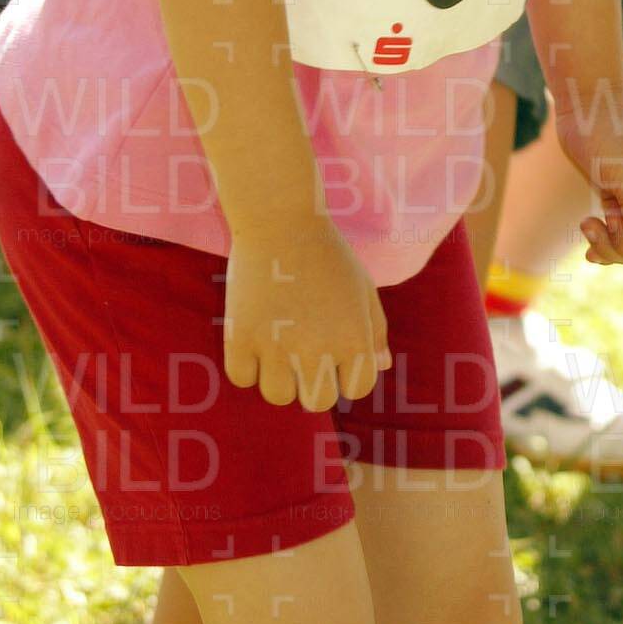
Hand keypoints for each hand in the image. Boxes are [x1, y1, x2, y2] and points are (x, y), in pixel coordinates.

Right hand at [224, 220, 389, 410]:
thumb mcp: (363, 288)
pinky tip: (255, 332)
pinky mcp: (240, 339)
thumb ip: (376, 332)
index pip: (357, 388)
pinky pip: (242, 377)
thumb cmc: (328, 254)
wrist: (282, 221)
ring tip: (278, 338)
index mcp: (355, 340)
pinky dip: (246, 362)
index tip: (334, 346)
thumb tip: (382, 366)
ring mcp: (276, 348)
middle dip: (313, 381)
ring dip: (278, 374)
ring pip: (278, 395)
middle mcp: (318, 351)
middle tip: (303, 347)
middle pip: (317, 402)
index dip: (346, 370)